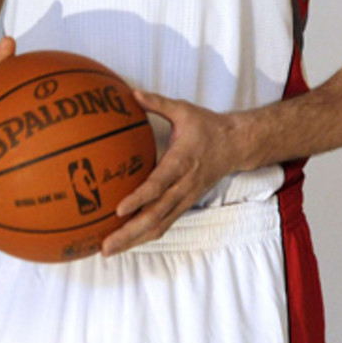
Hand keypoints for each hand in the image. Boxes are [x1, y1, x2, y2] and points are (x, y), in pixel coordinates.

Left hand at [99, 91, 243, 255]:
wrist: (236, 145)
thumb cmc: (206, 126)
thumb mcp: (183, 109)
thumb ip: (157, 103)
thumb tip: (132, 92)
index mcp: (181, 162)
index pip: (158, 184)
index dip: (140, 198)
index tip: (119, 209)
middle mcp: (183, 185)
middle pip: (156, 215)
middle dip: (130, 232)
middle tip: (105, 244)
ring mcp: (185, 198)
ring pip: (160, 225)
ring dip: (135, 240)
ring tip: (109, 249)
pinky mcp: (185, 203)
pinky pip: (164, 223)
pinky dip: (145, 235)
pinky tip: (126, 242)